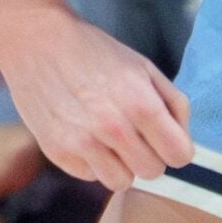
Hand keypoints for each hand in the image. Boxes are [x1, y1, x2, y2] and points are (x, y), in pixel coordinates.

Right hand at [0, 0, 188, 190]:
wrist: (37, 40)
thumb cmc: (95, 51)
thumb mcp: (143, 66)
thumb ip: (173, 103)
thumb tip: (183, 139)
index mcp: (141, 103)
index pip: (180, 155)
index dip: (176, 147)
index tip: (165, 138)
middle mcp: (112, 127)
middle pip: (153, 172)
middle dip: (149, 154)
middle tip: (134, 133)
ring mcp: (82, 142)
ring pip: (121, 182)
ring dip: (120, 163)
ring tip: (108, 137)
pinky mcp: (57, 151)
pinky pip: (89, 175)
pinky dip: (91, 160)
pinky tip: (83, 133)